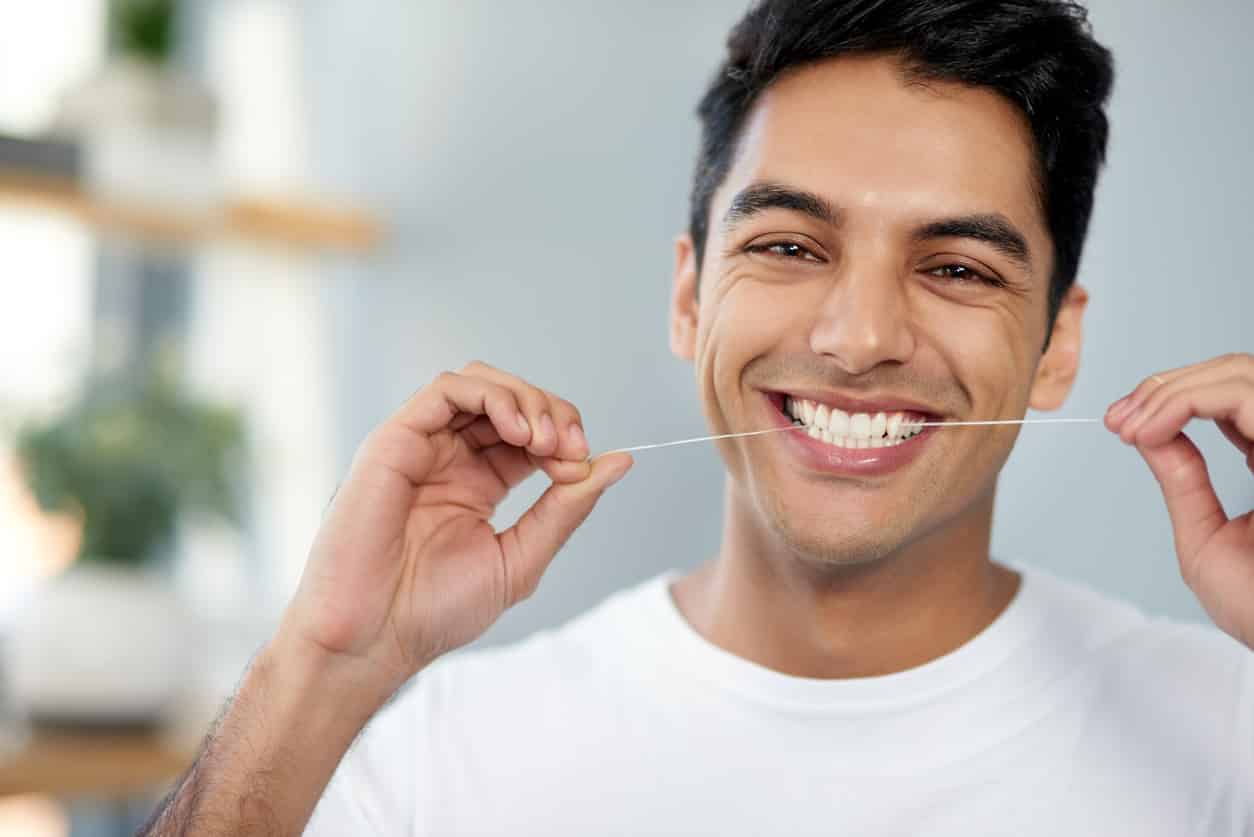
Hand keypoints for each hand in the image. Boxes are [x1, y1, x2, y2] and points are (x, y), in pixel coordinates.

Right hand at [277, 361, 632, 701]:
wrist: (373, 638)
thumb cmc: (435, 611)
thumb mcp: (521, 557)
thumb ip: (566, 507)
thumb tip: (620, 461)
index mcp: (479, 483)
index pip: (532, 433)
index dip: (566, 437)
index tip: (584, 467)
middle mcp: (450, 457)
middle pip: (511, 401)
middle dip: (553, 414)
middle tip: (572, 449)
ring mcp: (422, 446)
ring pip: (481, 384)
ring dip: (526, 400)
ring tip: (545, 440)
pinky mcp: (394, 440)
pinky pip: (447, 390)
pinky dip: (492, 397)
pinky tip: (518, 431)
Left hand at [1105, 353, 1253, 649]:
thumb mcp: (1205, 538)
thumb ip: (1183, 480)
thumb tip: (1147, 432)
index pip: (1227, 398)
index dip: (1169, 396)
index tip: (1118, 421)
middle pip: (1234, 373)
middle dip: (1164, 386)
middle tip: (1117, 417)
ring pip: (1240, 372)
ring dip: (1172, 389)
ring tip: (1130, 423)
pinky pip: (1247, 395)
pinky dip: (1190, 400)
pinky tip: (1151, 429)